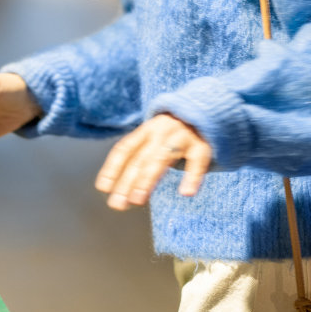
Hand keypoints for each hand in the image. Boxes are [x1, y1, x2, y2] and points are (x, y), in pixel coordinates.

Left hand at [95, 114, 211, 210]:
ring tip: (137, 199)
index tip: (103, 188)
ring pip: (162, 157)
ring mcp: (182, 137)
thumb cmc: (175, 132)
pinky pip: (197, 161)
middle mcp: (162, 132)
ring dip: (147, 178)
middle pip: (141, 158)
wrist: (207, 108)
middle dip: (127, 181)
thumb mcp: (155, 136)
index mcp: (147, 130)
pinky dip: (193, 176)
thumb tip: (116, 186)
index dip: (112, 167)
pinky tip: (187, 192)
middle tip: (118, 203)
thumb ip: (140, 156)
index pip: (125, 148)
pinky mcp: (203, 145)